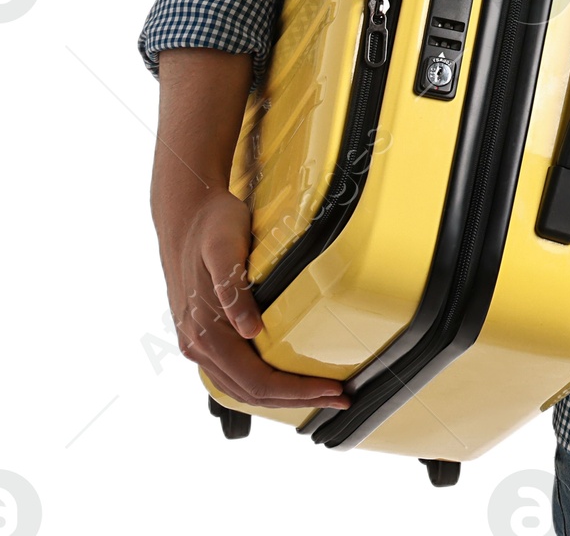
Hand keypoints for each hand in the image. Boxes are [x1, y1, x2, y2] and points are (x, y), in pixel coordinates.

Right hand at [158, 185, 348, 411]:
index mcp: (204, 332)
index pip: (255, 380)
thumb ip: (233, 290)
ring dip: (282, 396)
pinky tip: (286, 379)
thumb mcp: (224, 247)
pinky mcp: (205, 334)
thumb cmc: (212, 225)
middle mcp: (198, 345)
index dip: (296, 391)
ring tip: (320, 393)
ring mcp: (199, 342)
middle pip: (251, 392)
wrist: (186, 213)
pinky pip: (234, 373)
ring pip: (242, 387)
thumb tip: (249, 331)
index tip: (333, 390)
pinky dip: (264, 384)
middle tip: (340, 398)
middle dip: (297, 400)